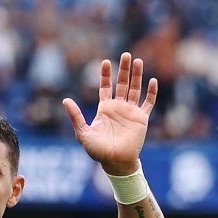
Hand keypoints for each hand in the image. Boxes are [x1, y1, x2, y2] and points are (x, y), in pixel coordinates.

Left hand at [62, 53, 157, 176]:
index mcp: (105, 109)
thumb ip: (76, 116)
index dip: (106, 75)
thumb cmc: (98, 151)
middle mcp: (118, 108)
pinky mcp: (141, 119)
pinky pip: (148, 103)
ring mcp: (131, 112)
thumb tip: (65, 100)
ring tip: (138, 61)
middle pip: (122, 84)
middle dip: (124, 70)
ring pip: (135, 89)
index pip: (105, 87)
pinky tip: (152, 81)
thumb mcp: (83, 133)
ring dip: (137, 76)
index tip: (106, 62)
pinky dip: (151, 93)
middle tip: (126, 55)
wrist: (115, 162)